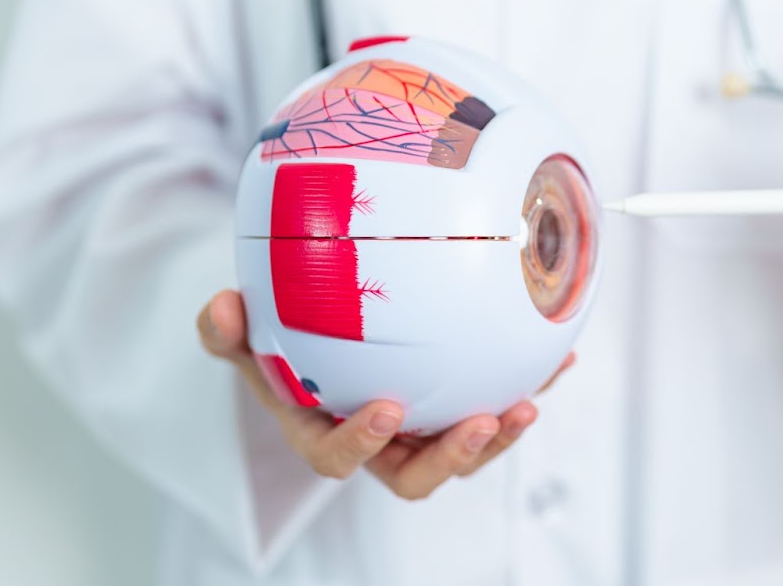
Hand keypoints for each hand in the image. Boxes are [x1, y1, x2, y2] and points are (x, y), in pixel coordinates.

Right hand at [197, 290, 570, 498]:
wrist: (315, 343)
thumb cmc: (278, 349)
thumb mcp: (245, 340)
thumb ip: (226, 332)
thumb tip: (220, 308)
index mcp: (327, 435)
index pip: (342, 457)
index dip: (364, 443)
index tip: (388, 410)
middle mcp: (382, 445)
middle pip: (420, 474)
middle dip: (454, 456)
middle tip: (480, 420)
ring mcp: (426, 431)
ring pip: (467, 450)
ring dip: (501, 433)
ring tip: (528, 401)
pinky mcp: (461, 407)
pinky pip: (499, 403)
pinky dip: (531, 383)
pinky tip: (562, 356)